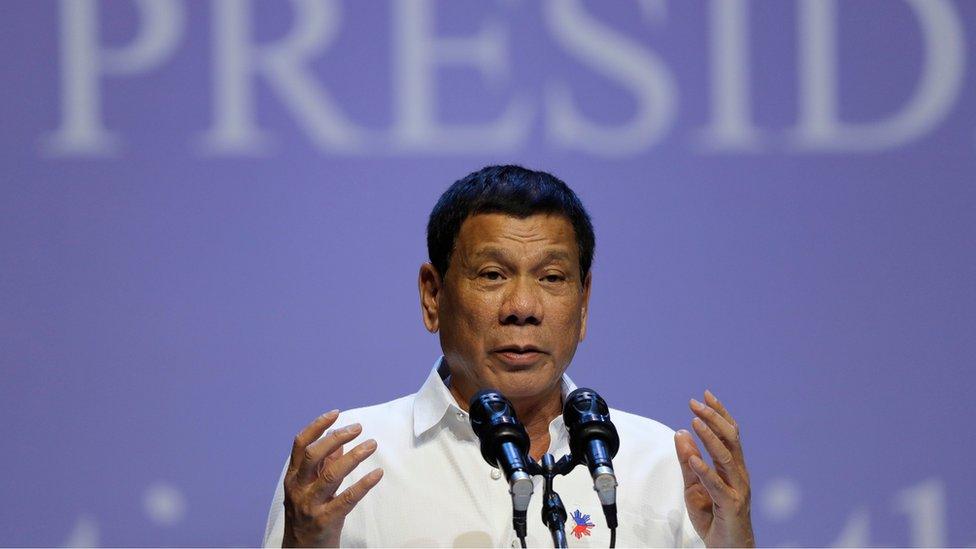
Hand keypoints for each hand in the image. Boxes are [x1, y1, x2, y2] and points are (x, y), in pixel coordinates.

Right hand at [282, 410, 383, 547]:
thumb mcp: (310, 489)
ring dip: (354, 456)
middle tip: (358, 428)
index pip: (300, 444)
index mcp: (293, 478)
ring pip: (330, 475)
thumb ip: (323, 466)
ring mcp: (309, 505)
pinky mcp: (324, 521)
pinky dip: (364, 484)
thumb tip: (341, 442)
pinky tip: (377, 474)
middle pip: (313, 455)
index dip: (317, 426)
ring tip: (372, 445)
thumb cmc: (309, 516)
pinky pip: (347, 499)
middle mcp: (298, 489)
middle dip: (336, 437)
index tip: (336, 413)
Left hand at [674, 390, 754, 547]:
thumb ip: (687, 461)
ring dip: (709, 437)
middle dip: (713, 418)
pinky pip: (717, 484)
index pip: (729, 434)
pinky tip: (693, 458)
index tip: (705, 395)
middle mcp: (738, 474)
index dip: (719, 413)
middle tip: (695, 403)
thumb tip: (681, 433)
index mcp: (732, 467)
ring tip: (694, 421)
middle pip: (730, 439)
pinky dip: (704, 469)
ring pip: (726, 457)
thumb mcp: (693, 485)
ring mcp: (737, 489)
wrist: (726, 547)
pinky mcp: (730, 505)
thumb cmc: (713, 517)